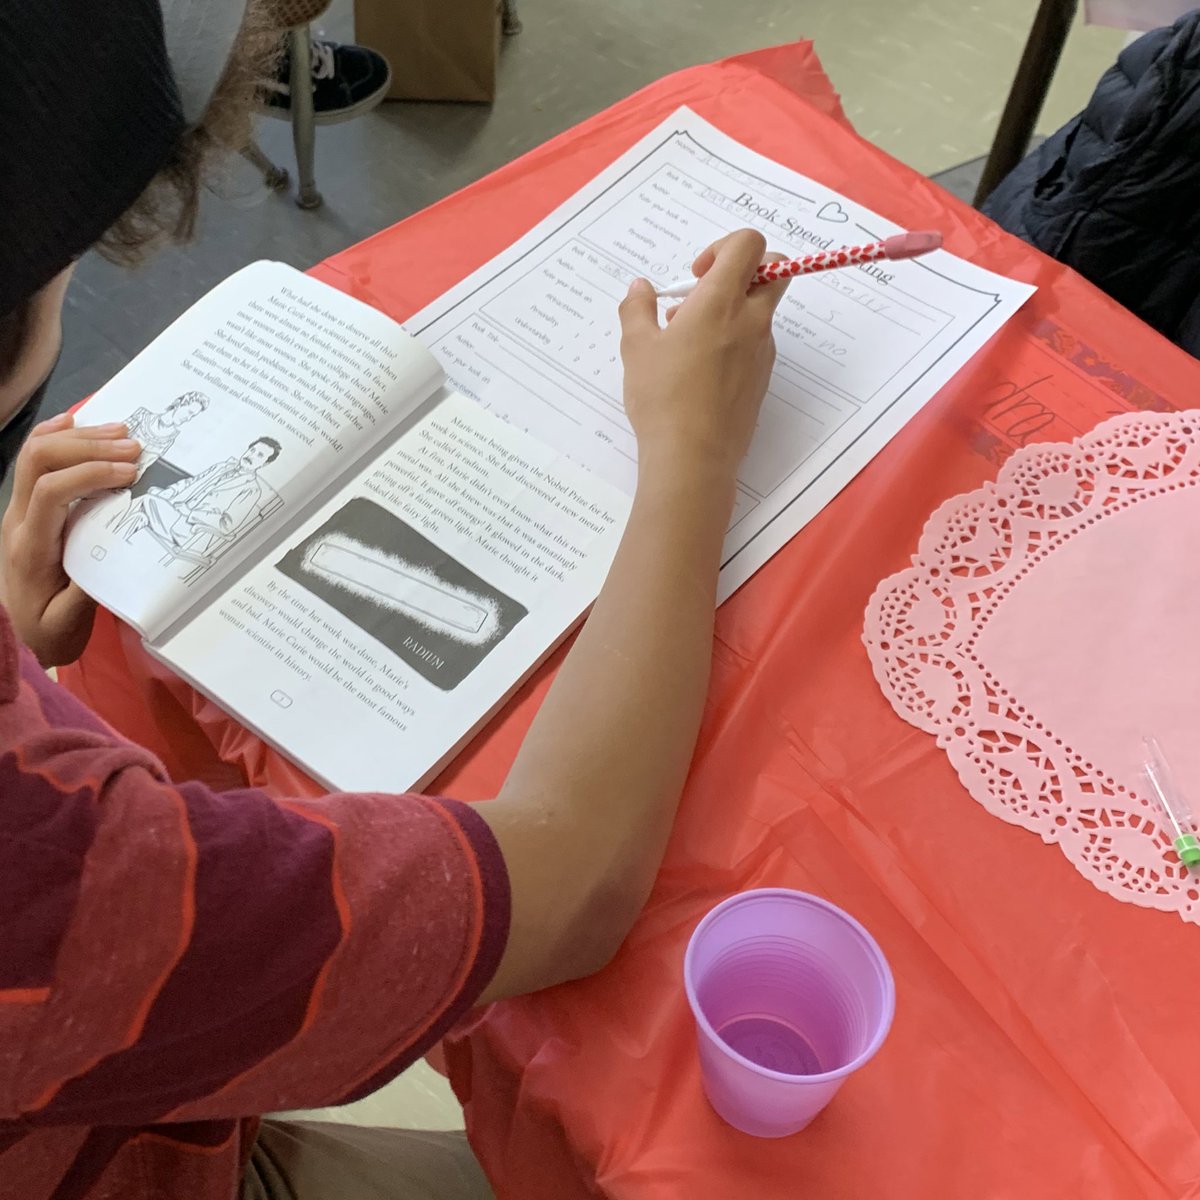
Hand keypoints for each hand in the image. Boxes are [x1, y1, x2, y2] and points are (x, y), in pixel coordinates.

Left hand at [1, 413, 139, 665]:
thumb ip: (86, 593)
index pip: (51, 491)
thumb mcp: (68, 623)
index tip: (130, 475)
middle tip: (135, 448)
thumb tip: (117, 557)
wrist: (18, 633)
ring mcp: (19, 509)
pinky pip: (32, 459)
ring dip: (80, 437)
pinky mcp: (28, 506)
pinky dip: (55, 434)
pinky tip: (77, 422)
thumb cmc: (46, 629)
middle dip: (89, 446)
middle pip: (40, 460)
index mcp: (31, 546)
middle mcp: (19, 519)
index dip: (90, 474)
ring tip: (123, 434)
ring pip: (36, 453)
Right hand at [618, 229, 787, 479]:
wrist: (693, 457)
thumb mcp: (636, 347)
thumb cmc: (662, 397)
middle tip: (704, 297)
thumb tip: (640, 288)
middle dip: (744, 272)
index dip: (724, 247)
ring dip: (731, 312)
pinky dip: (733, 343)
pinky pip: (755, 345)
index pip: (750, 244)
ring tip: (685, 342)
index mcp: (722, 301)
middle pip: (775, 270)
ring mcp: (762, 352)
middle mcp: (751, 321)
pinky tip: (698, 371)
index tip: (697, 275)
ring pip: (760, 312)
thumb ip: (638, 308)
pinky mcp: (762, 380)